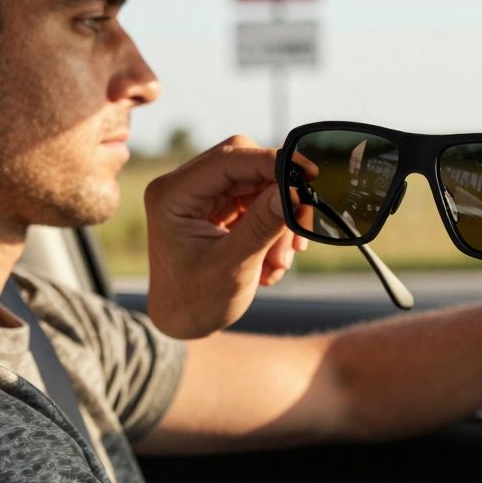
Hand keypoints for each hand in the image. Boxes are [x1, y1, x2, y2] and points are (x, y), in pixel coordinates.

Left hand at [143, 135, 305, 338]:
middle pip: (247, 165)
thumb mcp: (233, 266)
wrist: (182, 323)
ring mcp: (202, 196)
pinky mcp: (219, 207)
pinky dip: (273, 228)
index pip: (229, 158)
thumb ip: (263, 225)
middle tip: (296, 233)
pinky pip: (259, 201)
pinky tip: (272, 261)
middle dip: (278, 197)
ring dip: (279, 220)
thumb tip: (295, 190)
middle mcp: (184, 187)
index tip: (308, 174)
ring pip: (258, 184)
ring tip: (278, 262)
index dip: (272, 161)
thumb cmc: (196, 302)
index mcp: (172, 195)